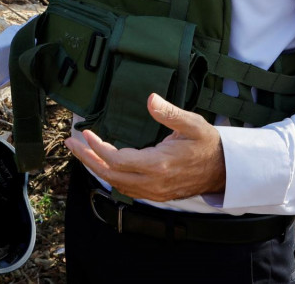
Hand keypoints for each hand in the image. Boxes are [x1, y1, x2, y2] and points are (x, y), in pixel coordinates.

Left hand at [65, 93, 225, 201]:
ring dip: (95, 167)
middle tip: (70, 143)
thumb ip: (170, 112)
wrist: (224, 170)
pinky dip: (109, 177)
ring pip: (115, 183)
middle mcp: (152, 182)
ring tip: (80, 151)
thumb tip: (151, 98)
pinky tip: (100, 165)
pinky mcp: (155, 195)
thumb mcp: (193, 123)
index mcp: (158, 164)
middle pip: (109, 174)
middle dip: (87, 158)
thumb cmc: (208, 144)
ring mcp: (153, 191)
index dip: (97, 147)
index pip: (117, 159)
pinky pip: (125, 189)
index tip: (85, 132)